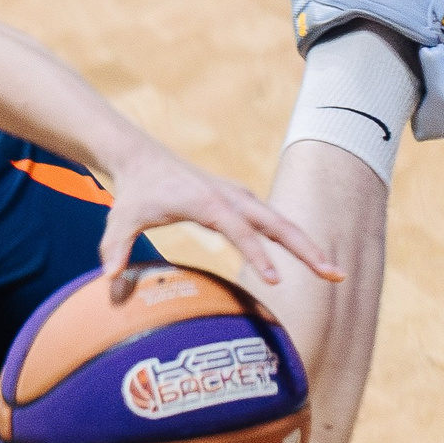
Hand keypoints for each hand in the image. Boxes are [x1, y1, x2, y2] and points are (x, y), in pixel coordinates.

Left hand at [99, 144, 343, 288]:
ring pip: (282, 222)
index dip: (258, 255)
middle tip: (333, 274)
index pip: (240, 231)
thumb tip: (109, 284)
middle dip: (306, 249)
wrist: (141, 158)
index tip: (276, 280)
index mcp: (208, 201)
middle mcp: (231, 196)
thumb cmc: (134, 192)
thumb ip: (115, 250)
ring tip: (334, 273)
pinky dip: (294, 239)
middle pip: (278, 223)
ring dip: (308, 246)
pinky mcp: (241, 201)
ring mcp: (239, 197)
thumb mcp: (119, 219)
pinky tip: (310, 259)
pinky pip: (273, 222)